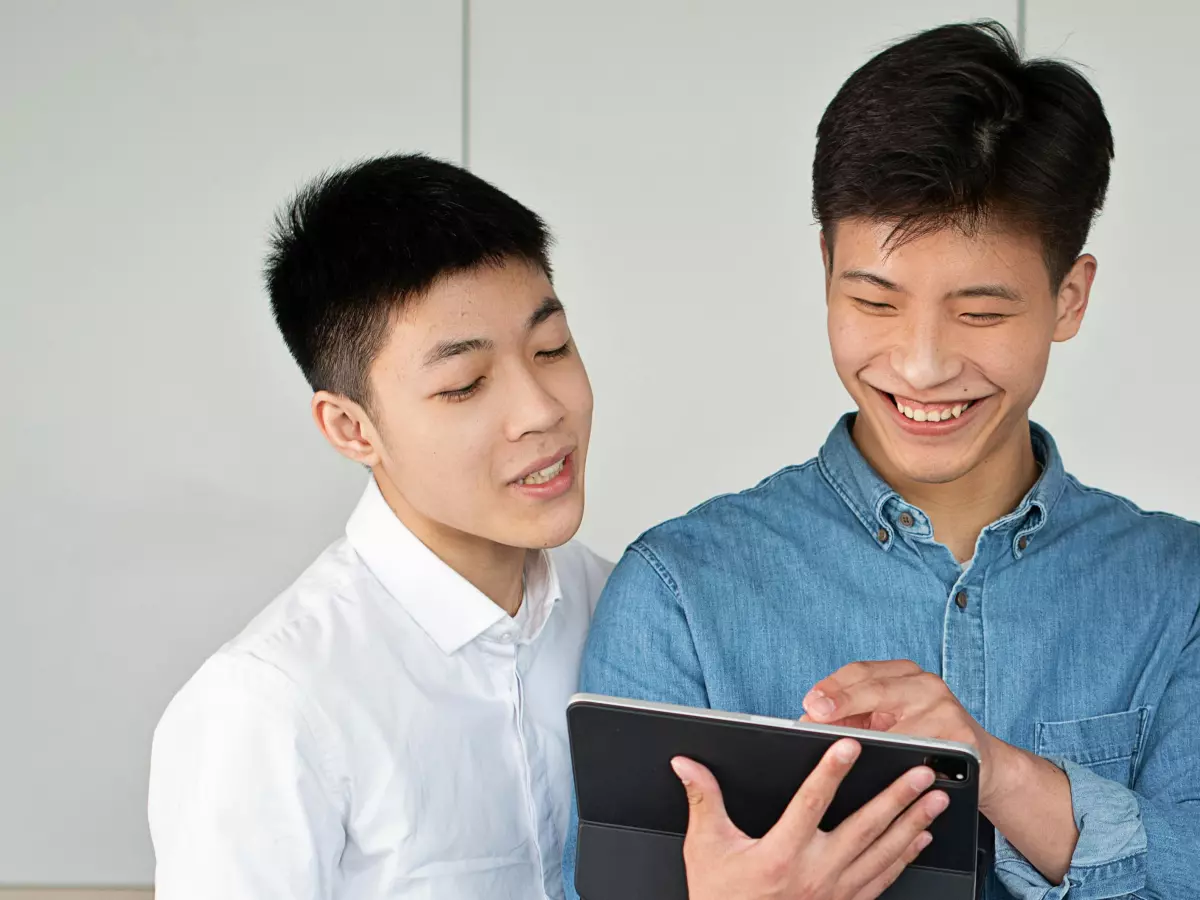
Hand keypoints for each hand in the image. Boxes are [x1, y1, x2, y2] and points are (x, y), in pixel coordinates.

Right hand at [672, 737, 948, 899]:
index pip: (811, 802)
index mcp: (781, 854)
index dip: (831, 771)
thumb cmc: (721, 898)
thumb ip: (703, 801)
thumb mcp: (706, 849)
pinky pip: (884, 878)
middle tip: (920, 772)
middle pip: (864, 828)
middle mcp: (815, 873)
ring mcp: (836, 892)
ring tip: (933, 798)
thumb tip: (687, 765)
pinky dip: (905, 856)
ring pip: (883, 852)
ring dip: (912, 823)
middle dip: (896, 797)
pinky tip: (920, 837)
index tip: (849, 746)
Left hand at [799, 660, 1006, 809]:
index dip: (831, 687)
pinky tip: (880, 767)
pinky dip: (900, 760)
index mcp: (902, 674)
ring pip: (897, 720)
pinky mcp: (960, 736)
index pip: (859, 672)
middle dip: (841, 701)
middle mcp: (924, 683)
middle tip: (814, 714)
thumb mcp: (888, 720)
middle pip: (875, 687)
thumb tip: (808, 720)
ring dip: (867, 737)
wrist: (983, 764)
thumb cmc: (924, 739)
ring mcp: (945, 707)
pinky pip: (923, 750)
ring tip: (839, 746)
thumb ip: (852, 716)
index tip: (808, 702)